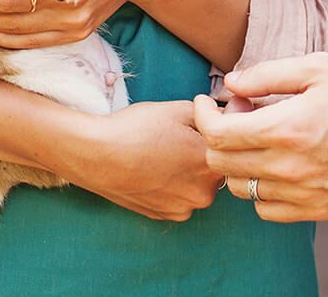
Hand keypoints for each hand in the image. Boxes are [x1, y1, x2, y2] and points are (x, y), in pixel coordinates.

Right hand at [58, 101, 222, 220]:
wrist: (95, 155)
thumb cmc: (136, 128)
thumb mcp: (179, 109)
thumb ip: (214, 114)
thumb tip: (232, 112)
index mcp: (212, 164)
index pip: (231, 145)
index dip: (220, 130)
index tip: (203, 121)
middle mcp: (204, 193)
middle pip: (216, 168)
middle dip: (205, 152)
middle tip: (178, 138)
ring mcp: (184, 208)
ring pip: (197, 185)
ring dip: (189, 172)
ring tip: (163, 154)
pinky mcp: (164, 216)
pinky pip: (180, 199)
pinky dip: (173, 187)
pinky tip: (154, 171)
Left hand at [193, 53, 327, 221]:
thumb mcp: (323, 68)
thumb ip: (269, 74)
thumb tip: (230, 84)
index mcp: (288, 128)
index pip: (217, 134)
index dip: (203, 115)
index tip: (206, 102)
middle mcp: (291, 167)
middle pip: (222, 164)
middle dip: (217, 136)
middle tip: (238, 114)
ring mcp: (305, 194)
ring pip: (242, 189)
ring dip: (239, 162)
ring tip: (261, 138)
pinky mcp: (319, 211)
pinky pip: (268, 210)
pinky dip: (262, 189)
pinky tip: (279, 164)